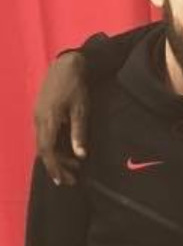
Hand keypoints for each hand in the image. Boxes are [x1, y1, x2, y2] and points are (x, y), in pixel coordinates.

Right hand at [34, 52, 89, 185]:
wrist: (66, 66)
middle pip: (44, 150)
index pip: (47, 150)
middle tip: (71, 179)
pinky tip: (67, 151)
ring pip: (44, 143)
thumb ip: (79, 133)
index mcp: (48, 120)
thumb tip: (81, 155)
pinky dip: (54, 146)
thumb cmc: (76, 87)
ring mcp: (38, 116)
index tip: (63, 180)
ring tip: (73, 167)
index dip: (54, 167)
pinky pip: (45, 135)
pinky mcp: (41, 113)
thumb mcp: (82, 111)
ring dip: (57, 157)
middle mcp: (39, 120)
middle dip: (56, 166)